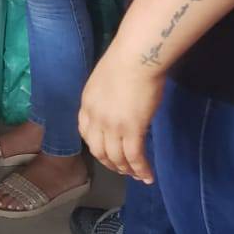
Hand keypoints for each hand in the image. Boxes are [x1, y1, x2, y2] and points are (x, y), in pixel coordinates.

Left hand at [77, 47, 163, 184]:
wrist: (136, 57)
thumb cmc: (125, 60)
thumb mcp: (106, 79)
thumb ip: (107, 95)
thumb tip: (118, 102)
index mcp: (87, 104)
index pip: (86, 134)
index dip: (96, 146)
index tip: (106, 152)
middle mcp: (96, 119)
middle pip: (99, 151)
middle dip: (110, 163)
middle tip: (122, 169)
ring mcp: (112, 126)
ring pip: (116, 158)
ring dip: (126, 169)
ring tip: (137, 175)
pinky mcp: (132, 130)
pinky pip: (135, 157)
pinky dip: (141, 169)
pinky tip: (148, 176)